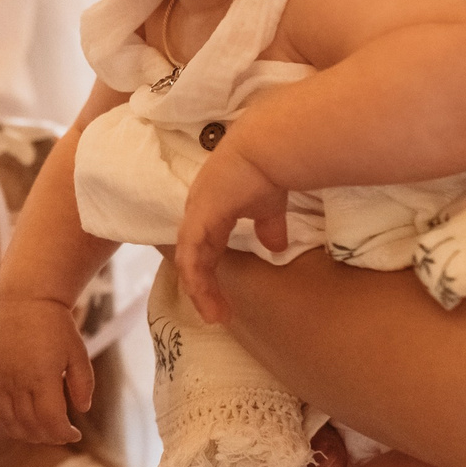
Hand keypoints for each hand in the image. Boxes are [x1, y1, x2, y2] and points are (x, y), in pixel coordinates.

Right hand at [0, 294, 91, 446]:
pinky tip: (16, 413)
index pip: (50, 422)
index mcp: (42, 378)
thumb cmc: (56, 325)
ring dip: (23, 432)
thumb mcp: (78, 353)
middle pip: (28, 425)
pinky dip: (2, 413)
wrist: (26, 299)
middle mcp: (17, 381)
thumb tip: (82, 409)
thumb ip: (83, 384)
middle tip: (59, 434)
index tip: (74, 434)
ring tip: (39, 431)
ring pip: (6, 418)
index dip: (63, 434)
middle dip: (46, 436)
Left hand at [175, 142, 290, 324]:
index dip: (208, 269)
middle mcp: (197, 214)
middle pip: (193, 257)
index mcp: (211, 210)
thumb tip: (276, 246)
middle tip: (216, 313)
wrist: (266, 150)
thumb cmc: (267, 171)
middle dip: (202, 287)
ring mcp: (195, 216)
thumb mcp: (268, 207)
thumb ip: (269, 226)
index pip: (202, 245)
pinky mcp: (199, 222)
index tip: (220, 294)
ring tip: (215, 316)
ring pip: (190, 262)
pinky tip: (206, 299)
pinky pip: (191, 258)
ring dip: (200, 291)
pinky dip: (197, 281)